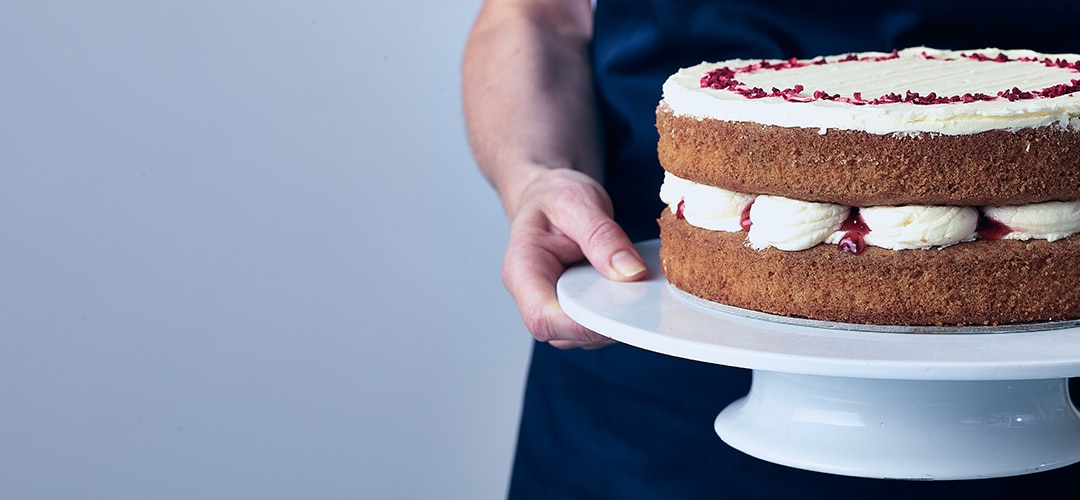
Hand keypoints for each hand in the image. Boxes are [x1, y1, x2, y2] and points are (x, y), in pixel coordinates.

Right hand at [502, 168, 647, 348]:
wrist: (547, 197)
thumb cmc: (552, 197)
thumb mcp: (577, 202)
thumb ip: (602, 236)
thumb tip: (630, 272)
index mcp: (522, 271)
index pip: (542, 317)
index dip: (581, 325)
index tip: (619, 311)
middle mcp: (533, 296)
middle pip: (565, 334)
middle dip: (605, 323)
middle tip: (640, 297)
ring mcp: (554, 306)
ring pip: (584, 335)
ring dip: (614, 320)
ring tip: (638, 290)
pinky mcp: (573, 308)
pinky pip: (596, 324)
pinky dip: (617, 314)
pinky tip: (633, 291)